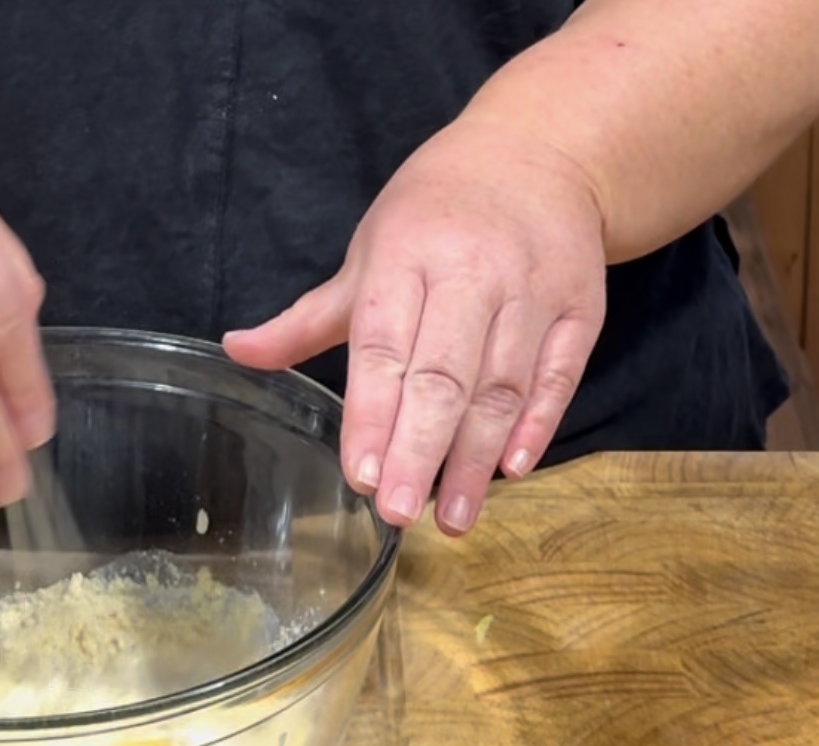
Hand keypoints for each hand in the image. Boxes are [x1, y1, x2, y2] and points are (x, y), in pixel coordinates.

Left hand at [224, 118, 607, 534]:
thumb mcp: (365, 256)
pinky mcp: (581, 305)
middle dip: (420, 451)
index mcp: (405, 256)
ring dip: (476, 459)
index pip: (383, 349)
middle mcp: (472, 271)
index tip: (362, 477)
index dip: (372, 416)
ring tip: (452, 519)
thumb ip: (307, 319)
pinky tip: (512, 471)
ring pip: (502, 385)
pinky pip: (559, 374)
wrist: (539, 152)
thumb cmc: (434, 214)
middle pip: (444, 376)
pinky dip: (538, 425)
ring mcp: (533, 288)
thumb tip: (236, 351)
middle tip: (399, 515)